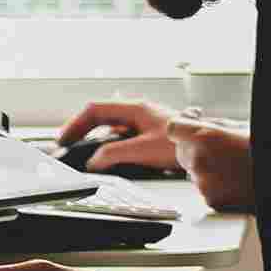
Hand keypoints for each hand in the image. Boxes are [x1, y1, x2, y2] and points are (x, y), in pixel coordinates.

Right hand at [56, 98, 178, 173]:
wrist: (205, 148)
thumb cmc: (182, 144)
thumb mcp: (143, 150)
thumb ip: (115, 154)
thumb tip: (94, 162)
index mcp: (134, 108)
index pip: (94, 110)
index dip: (75, 123)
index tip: (64, 138)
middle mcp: (137, 112)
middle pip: (100, 116)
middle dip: (81, 130)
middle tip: (68, 144)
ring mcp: (143, 122)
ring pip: (110, 127)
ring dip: (95, 138)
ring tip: (84, 151)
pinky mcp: (149, 135)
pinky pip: (121, 136)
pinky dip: (109, 145)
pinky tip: (108, 157)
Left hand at [164, 117, 254, 211]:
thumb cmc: (264, 150)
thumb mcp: (237, 126)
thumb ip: (210, 124)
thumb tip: (195, 119)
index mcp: (204, 138)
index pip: (174, 128)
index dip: (182, 126)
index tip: (188, 126)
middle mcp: (199, 160)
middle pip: (181, 151)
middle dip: (193, 147)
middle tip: (217, 148)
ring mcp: (204, 182)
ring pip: (192, 171)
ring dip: (204, 167)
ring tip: (230, 165)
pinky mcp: (211, 199)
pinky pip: (204, 188)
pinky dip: (213, 185)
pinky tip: (232, 180)